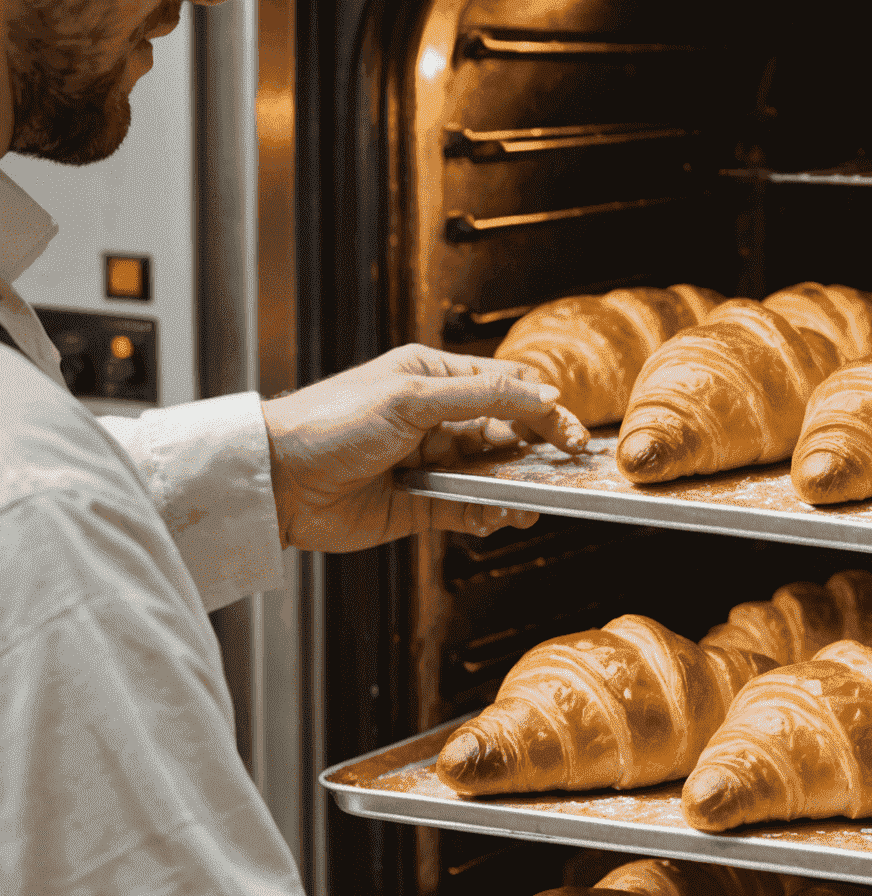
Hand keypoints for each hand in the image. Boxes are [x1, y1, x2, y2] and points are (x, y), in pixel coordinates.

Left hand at [261, 345, 588, 551]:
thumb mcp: (412, 398)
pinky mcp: (421, 505)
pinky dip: (489, 515)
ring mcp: (430, 464)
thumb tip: (544, 396)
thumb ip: (483, 398)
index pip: (504, 387)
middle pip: (506, 433)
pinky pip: (469, 510)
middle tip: (567, 467)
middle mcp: (435, 419)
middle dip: (537, 451)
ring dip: (515, 488)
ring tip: (530, 501)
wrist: (278, 481)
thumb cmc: (332, 423)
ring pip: (492, 475)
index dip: (541, 407)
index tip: (569, 431)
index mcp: (433, 378)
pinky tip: (499, 517)